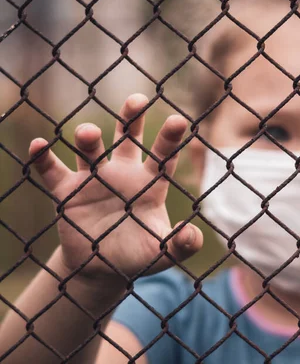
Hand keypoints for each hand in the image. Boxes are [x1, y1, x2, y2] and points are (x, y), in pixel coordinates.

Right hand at [29, 94, 202, 285]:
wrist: (103, 268)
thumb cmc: (138, 255)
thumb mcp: (162, 254)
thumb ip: (180, 245)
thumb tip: (193, 235)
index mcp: (150, 184)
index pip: (163, 157)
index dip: (170, 139)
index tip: (179, 119)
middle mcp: (123, 173)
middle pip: (128, 138)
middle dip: (131, 118)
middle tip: (137, 100)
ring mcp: (94, 179)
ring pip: (91, 150)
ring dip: (88, 138)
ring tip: (88, 134)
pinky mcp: (67, 191)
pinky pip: (53, 170)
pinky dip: (44, 159)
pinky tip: (38, 146)